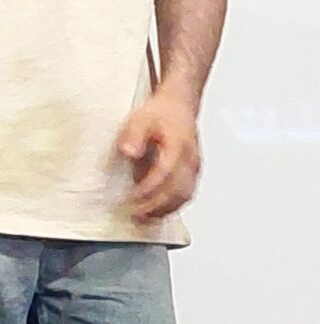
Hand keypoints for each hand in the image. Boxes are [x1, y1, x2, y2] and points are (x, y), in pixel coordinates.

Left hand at [117, 91, 202, 219]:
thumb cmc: (159, 113)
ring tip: (144, 218)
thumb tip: (129, 152)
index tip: (133, 198)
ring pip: (185, 195)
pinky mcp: (193, 172)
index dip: (150, 188)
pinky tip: (157, 211)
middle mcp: (190, 159)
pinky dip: (173, 206)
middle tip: (136, 215)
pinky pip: (187, 194)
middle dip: (157, 205)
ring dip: (165, 209)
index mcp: (178, 145)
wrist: (179, 105)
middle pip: (178, 189)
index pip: (166, 172)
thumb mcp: (139, 118)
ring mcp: (194, 167)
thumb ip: (133, 136)